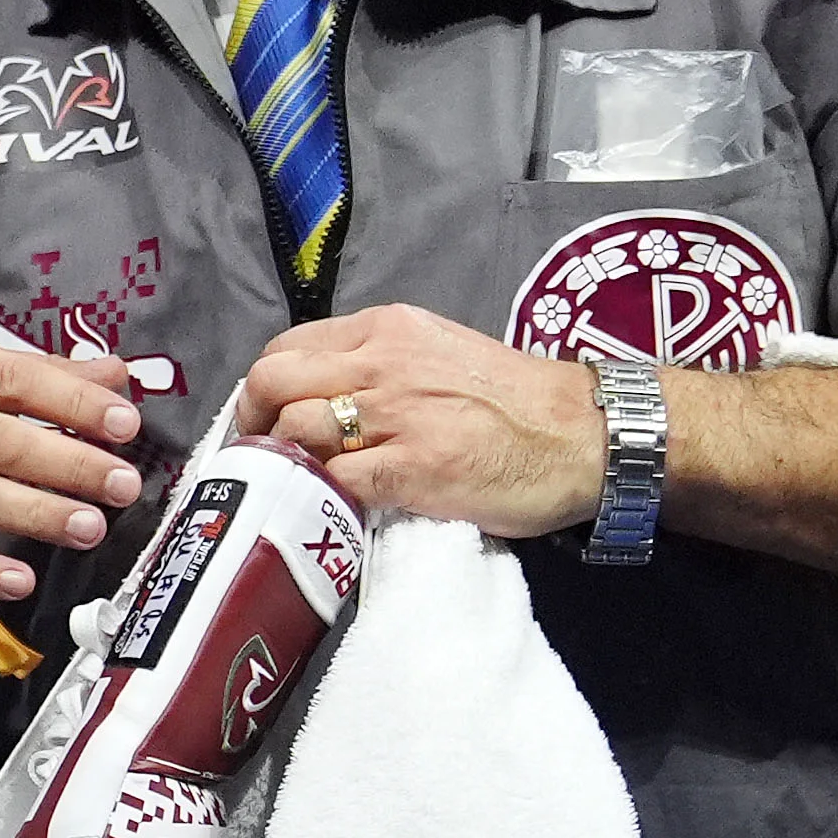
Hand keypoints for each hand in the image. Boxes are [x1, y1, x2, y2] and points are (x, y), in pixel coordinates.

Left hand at [233, 306, 605, 538]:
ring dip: (283, 463)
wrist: (585, 433)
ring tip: (297, 486)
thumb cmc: (515, 399)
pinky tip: (332, 507)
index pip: (285, 348)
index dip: (263, 389)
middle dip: (252, 421)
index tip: (263, 419)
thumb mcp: (436, 353)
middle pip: (272, 382)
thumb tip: (323, 399)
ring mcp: (394, 416)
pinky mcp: (411, 469)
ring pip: (293, 430)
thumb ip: (378, 365)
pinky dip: (322, 495)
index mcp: (384, 330)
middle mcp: (380, 363)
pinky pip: (334, 480)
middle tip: (262, 456)